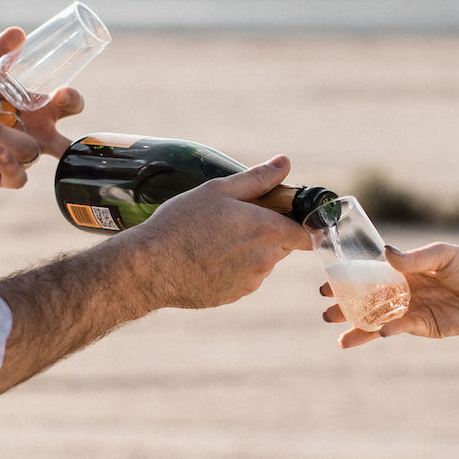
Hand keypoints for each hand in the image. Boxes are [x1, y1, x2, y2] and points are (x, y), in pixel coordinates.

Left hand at [0, 27, 84, 187]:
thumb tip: (18, 32)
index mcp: (38, 109)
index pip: (67, 108)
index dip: (72, 102)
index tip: (62, 92)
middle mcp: (34, 135)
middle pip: (66, 146)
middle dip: (72, 144)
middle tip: (51, 136)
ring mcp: (19, 156)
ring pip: (29, 151)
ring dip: (4, 134)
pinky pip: (18, 178)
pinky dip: (10, 165)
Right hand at [127, 155, 311, 309]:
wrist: (151, 267)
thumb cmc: (182, 223)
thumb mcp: (219, 190)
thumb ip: (258, 178)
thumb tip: (284, 163)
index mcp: (268, 231)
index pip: (307, 234)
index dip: (302, 224)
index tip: (287, 216)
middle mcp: (265, 260)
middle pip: (282, 245)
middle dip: (267, 232)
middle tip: (236, 219)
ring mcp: (250, 282)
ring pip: (261, 262)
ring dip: (248, 250)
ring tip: (213, 238)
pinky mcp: (234, 296)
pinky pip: (243, 278)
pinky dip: (232, 268)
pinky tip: (206, 257)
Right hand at [323, 242, 458, 347]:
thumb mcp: (444, 255)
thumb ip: (416, 258)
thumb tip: (387, 255)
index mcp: (405, 268)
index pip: (370, 272)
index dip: (348, 277)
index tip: (327, 282)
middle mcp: (404, 289)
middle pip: (368, 298)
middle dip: (346, 305)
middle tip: (326, 310)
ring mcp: (413, 309)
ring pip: (379, 318)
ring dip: (359, 325)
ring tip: (338, 333)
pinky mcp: (425, 326)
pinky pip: (401, 328)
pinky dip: (387, 330)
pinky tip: (377, 331)